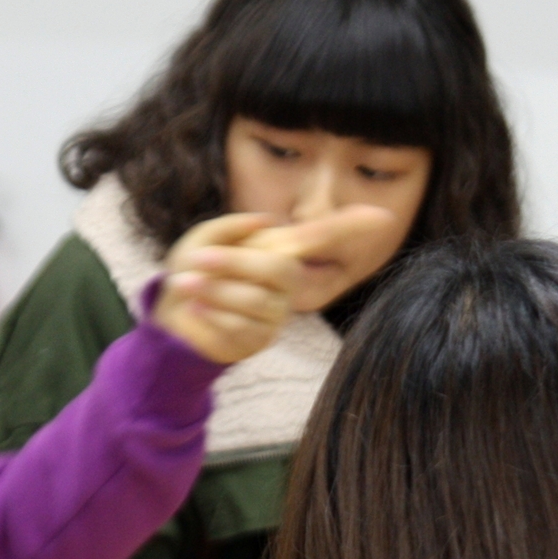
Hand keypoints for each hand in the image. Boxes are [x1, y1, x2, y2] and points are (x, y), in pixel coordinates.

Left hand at [152, 206, 397, 364]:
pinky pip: (242, 327)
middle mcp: (286, 283)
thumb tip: (266, 221)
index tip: (386, 216)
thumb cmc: (193, 270)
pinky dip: (212, 314)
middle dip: (235, 264)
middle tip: (197, 261)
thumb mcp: (205, 237)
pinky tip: (196, 308)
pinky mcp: (258, 341)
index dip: (353, 226)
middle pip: (280, 270)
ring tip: (186, 284)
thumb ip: (233, 227)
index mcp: (278, 250)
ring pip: (256, 301)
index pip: (323, 236)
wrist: (171, 312)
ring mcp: (276, 314)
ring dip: (215, 290)